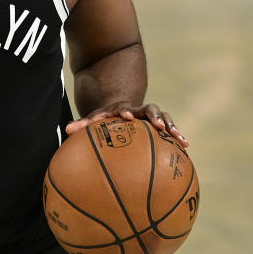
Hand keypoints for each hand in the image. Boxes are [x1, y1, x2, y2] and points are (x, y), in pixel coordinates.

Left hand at [66, 101, 188, 147]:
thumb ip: (82, 125)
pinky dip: (176, 134)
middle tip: (158, 124)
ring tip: (178, 136)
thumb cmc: (105, 118)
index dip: (125, 111)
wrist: (120, 108)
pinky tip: (185, 145)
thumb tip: (67, 131)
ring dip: (170, 125)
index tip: (127, 116)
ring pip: (163, 116)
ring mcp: (150, 116)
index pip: (124, 108)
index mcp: (122, 108)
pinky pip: (169, 128)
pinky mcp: (158, 123)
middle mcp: (138, 110)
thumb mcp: (94, 119)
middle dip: (154, 115)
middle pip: (148, 108)